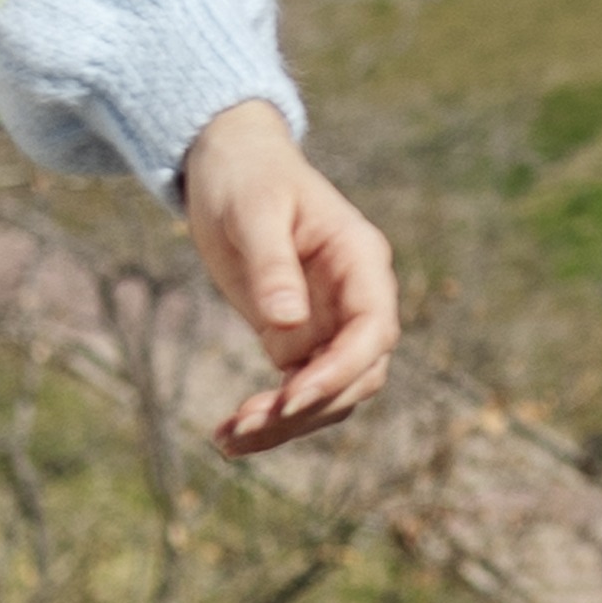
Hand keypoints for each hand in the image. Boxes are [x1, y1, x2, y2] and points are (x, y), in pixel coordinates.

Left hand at [175, 99, 397, 451]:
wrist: (228, 164)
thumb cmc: (246, 176)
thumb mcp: (253, 211)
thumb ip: (273, 264)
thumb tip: (288, 322)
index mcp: (360, 260)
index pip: (373, 330)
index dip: (341, 370)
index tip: (291, 396)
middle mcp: (356, 297)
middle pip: (357, 375)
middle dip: (308, 408)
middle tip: (248, 424)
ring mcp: (330, 322)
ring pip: (329, 394)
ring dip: (286, 425)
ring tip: (228, 438)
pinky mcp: (297, 337)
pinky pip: (295, 391)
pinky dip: (268, 417)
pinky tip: (228, 433)